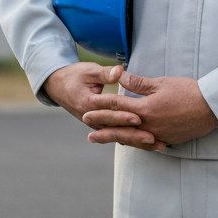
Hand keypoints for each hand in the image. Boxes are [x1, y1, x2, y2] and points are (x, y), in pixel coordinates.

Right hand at [42, 63, 163, 150]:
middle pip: (117, 130)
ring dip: (139, 142)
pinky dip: (134, 141)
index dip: (123, 116)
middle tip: (153, 139)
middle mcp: (93, 119)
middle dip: (135, 136)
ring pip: (120, 136)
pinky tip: (150, 145)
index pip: (109, 112)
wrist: (59, 86)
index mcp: (89, 105)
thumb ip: (105, 73)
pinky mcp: (103, 126)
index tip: (139, 118)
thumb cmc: (75, 76)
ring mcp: (98, 125)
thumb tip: (119, 71)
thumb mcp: (88, 71)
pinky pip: (120, 135)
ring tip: (158, 146)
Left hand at [83, 72, 217, 148]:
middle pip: (119, 126)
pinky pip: (144, 142)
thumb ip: (139, 83)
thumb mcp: (162, 83)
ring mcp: (157, 135)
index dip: (101, 105)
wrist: (211, 107)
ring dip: (113, 136)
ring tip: (99, 137)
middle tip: (85, 123)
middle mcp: (148, 125)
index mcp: (146, 109)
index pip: (118, 106)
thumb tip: (120, 78)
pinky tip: (126, 141)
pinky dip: (133, 141)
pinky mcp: (166, 139)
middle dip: (101, 124)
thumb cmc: (188, 91)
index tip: (88, 104)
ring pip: (130, 137)